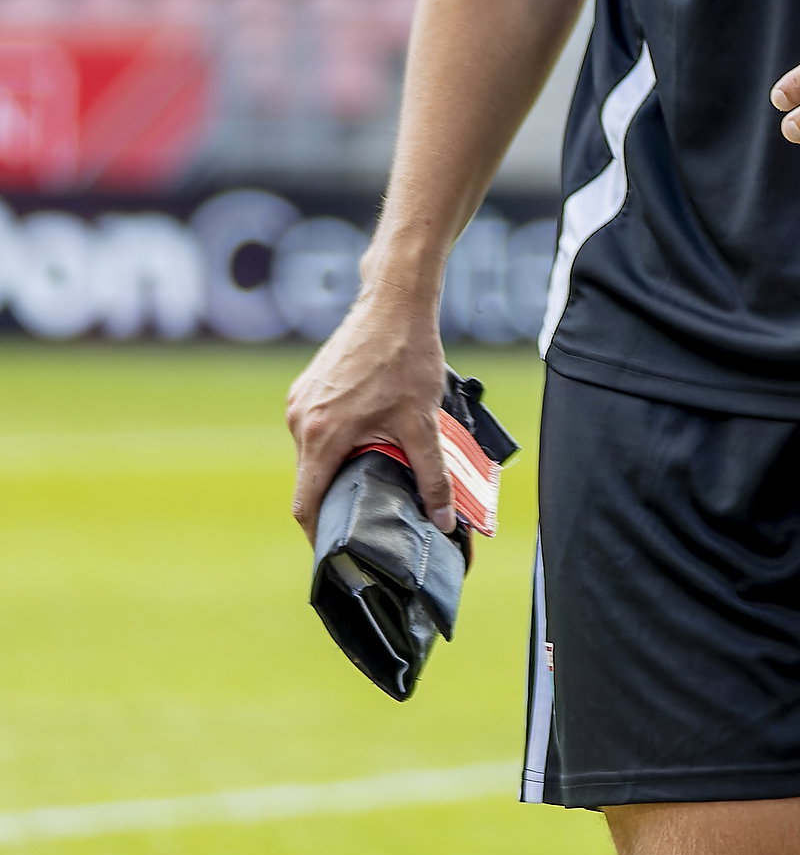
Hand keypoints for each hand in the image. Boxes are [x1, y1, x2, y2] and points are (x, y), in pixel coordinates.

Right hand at [285, 293, 450, 532]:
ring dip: (340, 465)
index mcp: (320, 435)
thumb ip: (432, 476)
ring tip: (374, 472)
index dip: (320, 533)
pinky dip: (337, 441)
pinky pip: (316, 428)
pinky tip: (369, 437)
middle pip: (311, 479)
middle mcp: (300, 420)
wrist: (394, 303)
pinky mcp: (308, 387)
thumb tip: (443, 520)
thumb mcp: (423, 422)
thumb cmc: (406, 357)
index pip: (306, 504)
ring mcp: (300, 402)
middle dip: (338, 497)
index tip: (337, 550)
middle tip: (369, 512)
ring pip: (314, 453)